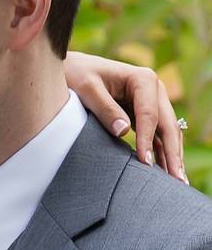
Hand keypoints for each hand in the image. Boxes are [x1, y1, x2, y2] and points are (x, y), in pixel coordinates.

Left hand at [64, 51, 185, 182]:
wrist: (72, 67)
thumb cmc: (77, 74)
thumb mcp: (86, 88)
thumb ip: (104, 108)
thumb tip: (123, 131)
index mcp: (143, 79)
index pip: (149, 114)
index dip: (148, 139)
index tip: (145, 162)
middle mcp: (153, 89)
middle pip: (167, 125)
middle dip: (173, 153)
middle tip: (176, 180)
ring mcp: (151, 101)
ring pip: (167, 133)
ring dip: (173, 157)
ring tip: (177, 182)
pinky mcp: (144, 113)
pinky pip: (157, 135)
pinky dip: (163, 152)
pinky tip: (166, 171)